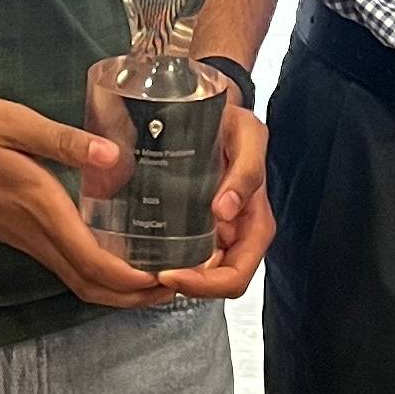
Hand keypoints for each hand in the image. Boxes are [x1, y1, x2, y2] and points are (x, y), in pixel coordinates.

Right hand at [0, 90, 167, 307]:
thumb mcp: (15, 122)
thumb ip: (65, 141)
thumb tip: (115, 156)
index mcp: (40, 208)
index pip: (95, 264)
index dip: (135, 281)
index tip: (173, 276)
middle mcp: (32, 233)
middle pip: (89, 286)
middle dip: (134, 296)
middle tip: (178, 285)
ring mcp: (21, 237)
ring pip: (74, 280)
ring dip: (115, 288)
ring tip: (154, 273)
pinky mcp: (14, 232)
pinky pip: (61, 265)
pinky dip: (93, 271)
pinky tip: (114, 250)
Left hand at [155, 94, 273, 301]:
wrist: (211, 108)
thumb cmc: (232, 121)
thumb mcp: (247, 136)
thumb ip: (247, 169)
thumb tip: (225, 211)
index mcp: (254, 222)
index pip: (237, 275)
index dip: (208, 285)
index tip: (173, 273)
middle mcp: (234, 233)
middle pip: (215, 282)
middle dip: (186, 285)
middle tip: (152, 273)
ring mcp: (213, 230)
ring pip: (196, 272)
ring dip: (172, 277)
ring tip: (141, 266)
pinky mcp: (191, 222)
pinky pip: (180, 251)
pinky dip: (163, 258)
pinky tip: (140, 250)